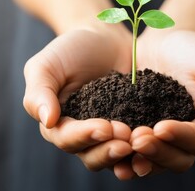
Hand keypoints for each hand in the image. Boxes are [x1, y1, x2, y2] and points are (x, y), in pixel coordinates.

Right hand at [23, 26, 133, 172]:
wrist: (104, 39)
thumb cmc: (71, 49)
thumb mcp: (47, 65)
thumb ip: (39, 92)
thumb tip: (47, 120)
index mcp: (58, 124)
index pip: (66, 139)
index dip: (84, 136)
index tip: (104, 127)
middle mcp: (82, 134)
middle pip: (90, 155)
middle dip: (107, 150)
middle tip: (126, 138)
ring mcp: (108, 133)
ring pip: (113, 155)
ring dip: (125, 154)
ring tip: (141, 142)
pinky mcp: (130, 125)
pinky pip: (135, 142)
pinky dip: (143, 148)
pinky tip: (155, 142)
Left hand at [127, 29, 194, 175]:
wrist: (166, 43)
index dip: (182, 137)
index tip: (162, 127)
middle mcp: (190, 137)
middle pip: (178, 159)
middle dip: (158, 152)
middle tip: (137, 139)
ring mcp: (165, 138)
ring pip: (156, 161)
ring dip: (140, 158)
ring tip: (123, 146)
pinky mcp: (144, 131)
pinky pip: (136, 151)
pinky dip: (125, 154)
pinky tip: (111, 149)